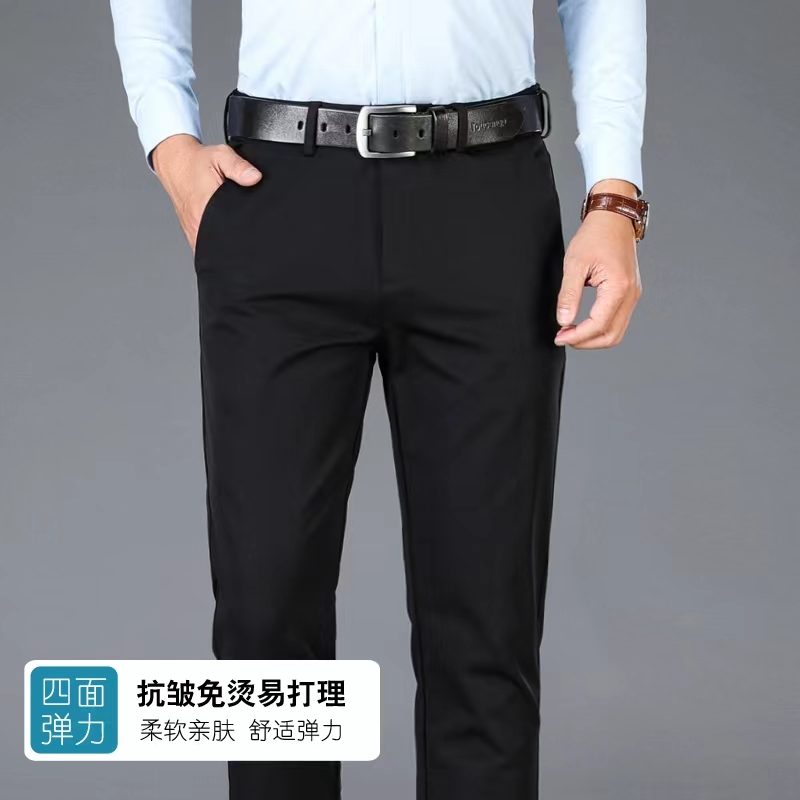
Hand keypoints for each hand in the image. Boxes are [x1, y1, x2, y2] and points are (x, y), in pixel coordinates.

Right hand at [151, 134, 261, 251]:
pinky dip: (216, 245)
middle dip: (237, 243)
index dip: (243, 235)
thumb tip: (255, 177)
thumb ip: (239, 167)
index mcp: (204, 207)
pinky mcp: (191, 232)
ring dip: (225, 246)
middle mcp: (196, 223)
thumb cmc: (197, 161)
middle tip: (249, 234)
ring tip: (237, 237)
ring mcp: (192, 230)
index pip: (227, 233)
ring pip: (212, 249)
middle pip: (221, 244)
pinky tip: (225, 238)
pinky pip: (205, 247)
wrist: (176, 163)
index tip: (253, 233)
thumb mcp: (221, 156)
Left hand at [554, 179, 642, 348]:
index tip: (559, 337)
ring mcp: (633, 295)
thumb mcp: (574, 264)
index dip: (577, 336)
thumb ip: (568, 295)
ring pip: (616, 331)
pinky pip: (618, 320)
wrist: (613, 218)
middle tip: (564, 338)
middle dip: (586, 342)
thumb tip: (564, 320)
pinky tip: (583, 323)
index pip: (598, 325)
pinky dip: (601, 327)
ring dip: (594, 337)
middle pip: (611, 335)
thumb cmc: (595, 235)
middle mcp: (631, 294)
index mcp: (619, 287)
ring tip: (571, 332)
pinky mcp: (630, 293)